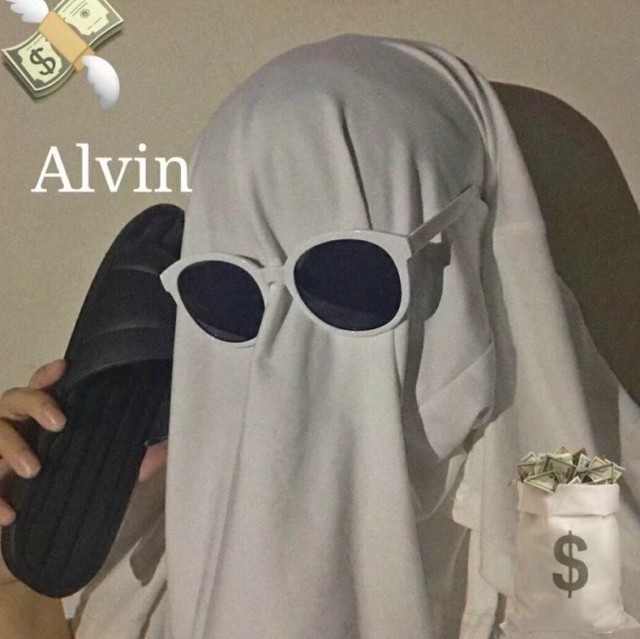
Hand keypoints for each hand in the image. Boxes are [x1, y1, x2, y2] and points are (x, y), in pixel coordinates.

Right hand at [0, 360, 167, 585]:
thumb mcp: (95, 480)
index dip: (47, 376)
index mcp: (37, 424)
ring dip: (10, 448)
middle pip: (11, 401)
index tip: (64, 368)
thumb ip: (125, 466)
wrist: (25, 552)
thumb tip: (152, 458)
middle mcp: (13, 432)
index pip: (40, 389)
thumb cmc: (60, 503)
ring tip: (34, 469)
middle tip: (59, 423)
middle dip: (33, 405)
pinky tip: (9, 514)